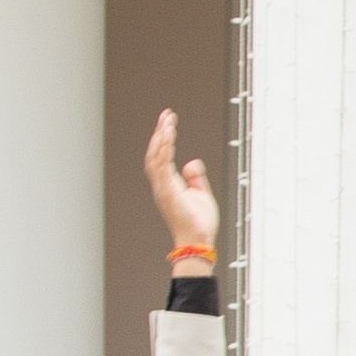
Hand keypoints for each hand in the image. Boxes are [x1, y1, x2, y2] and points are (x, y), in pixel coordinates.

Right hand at [145, 108, 218, 258]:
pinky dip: (163, 150)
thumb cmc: (199, 222)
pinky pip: (162, 167)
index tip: (169, 121)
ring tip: (167, 122)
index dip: (163, 138)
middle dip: (160, 132)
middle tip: (167, 115)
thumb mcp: (200, 194)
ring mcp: (163, 188)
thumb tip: (192, 162)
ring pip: (155, 157)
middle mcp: (162, 184)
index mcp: (168, 184)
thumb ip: (195, 178)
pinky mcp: (168, 192)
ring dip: (161, 138)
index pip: (161, 156)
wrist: (199, 240)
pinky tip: (168, 136)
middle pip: (155, 153)